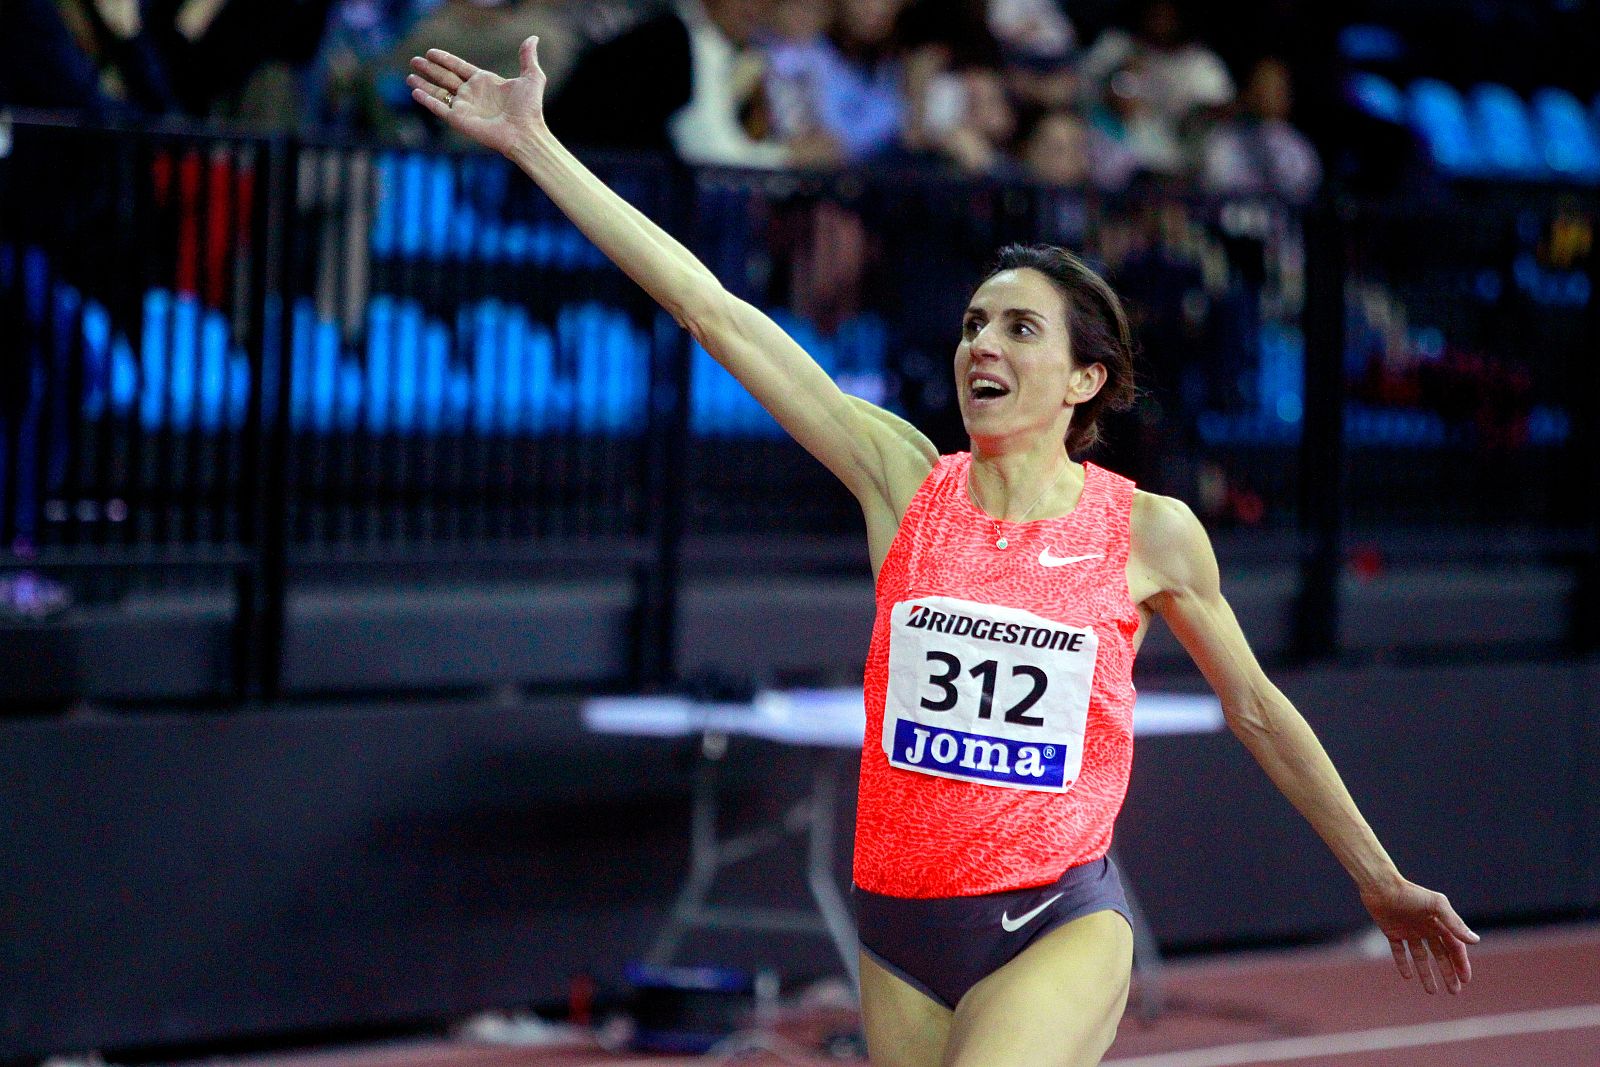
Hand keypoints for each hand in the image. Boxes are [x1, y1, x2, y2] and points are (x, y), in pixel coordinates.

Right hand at [407, 36, 547, 156]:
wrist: (525, 132)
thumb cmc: (530, 108)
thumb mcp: (532, 77)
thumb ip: (528, 57)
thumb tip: (533, 38)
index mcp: (485, 82)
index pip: (459, 67)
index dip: (445, 60)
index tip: (431, 52)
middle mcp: (472, 94)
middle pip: (445, 78)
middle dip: (429, 69)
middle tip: (414, 60)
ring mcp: (464, 107)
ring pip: (438, 92)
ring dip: (423, 84)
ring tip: (409, 76)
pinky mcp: (459, 119)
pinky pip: (438, 108)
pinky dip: (426, 100)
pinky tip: (415, 92)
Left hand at [1360, 878, 1478, 993]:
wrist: (1380, 886)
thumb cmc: (1411, 894)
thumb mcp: (1436, 906)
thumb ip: (1455, 923)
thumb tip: (1475, 940)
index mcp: (1439, 922)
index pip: (1454, 947)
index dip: (1461, 963)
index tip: (1465, 980)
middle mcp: (1426, 928)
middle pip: (1440, 955)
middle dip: (1448, 973)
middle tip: (1454, 991)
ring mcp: (1409, 931)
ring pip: (1421, 956)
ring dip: (1426, 973)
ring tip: (1432, 991)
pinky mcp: (1392, 932)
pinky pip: (1399, 951)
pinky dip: (1403, 964)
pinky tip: (1408, 977)